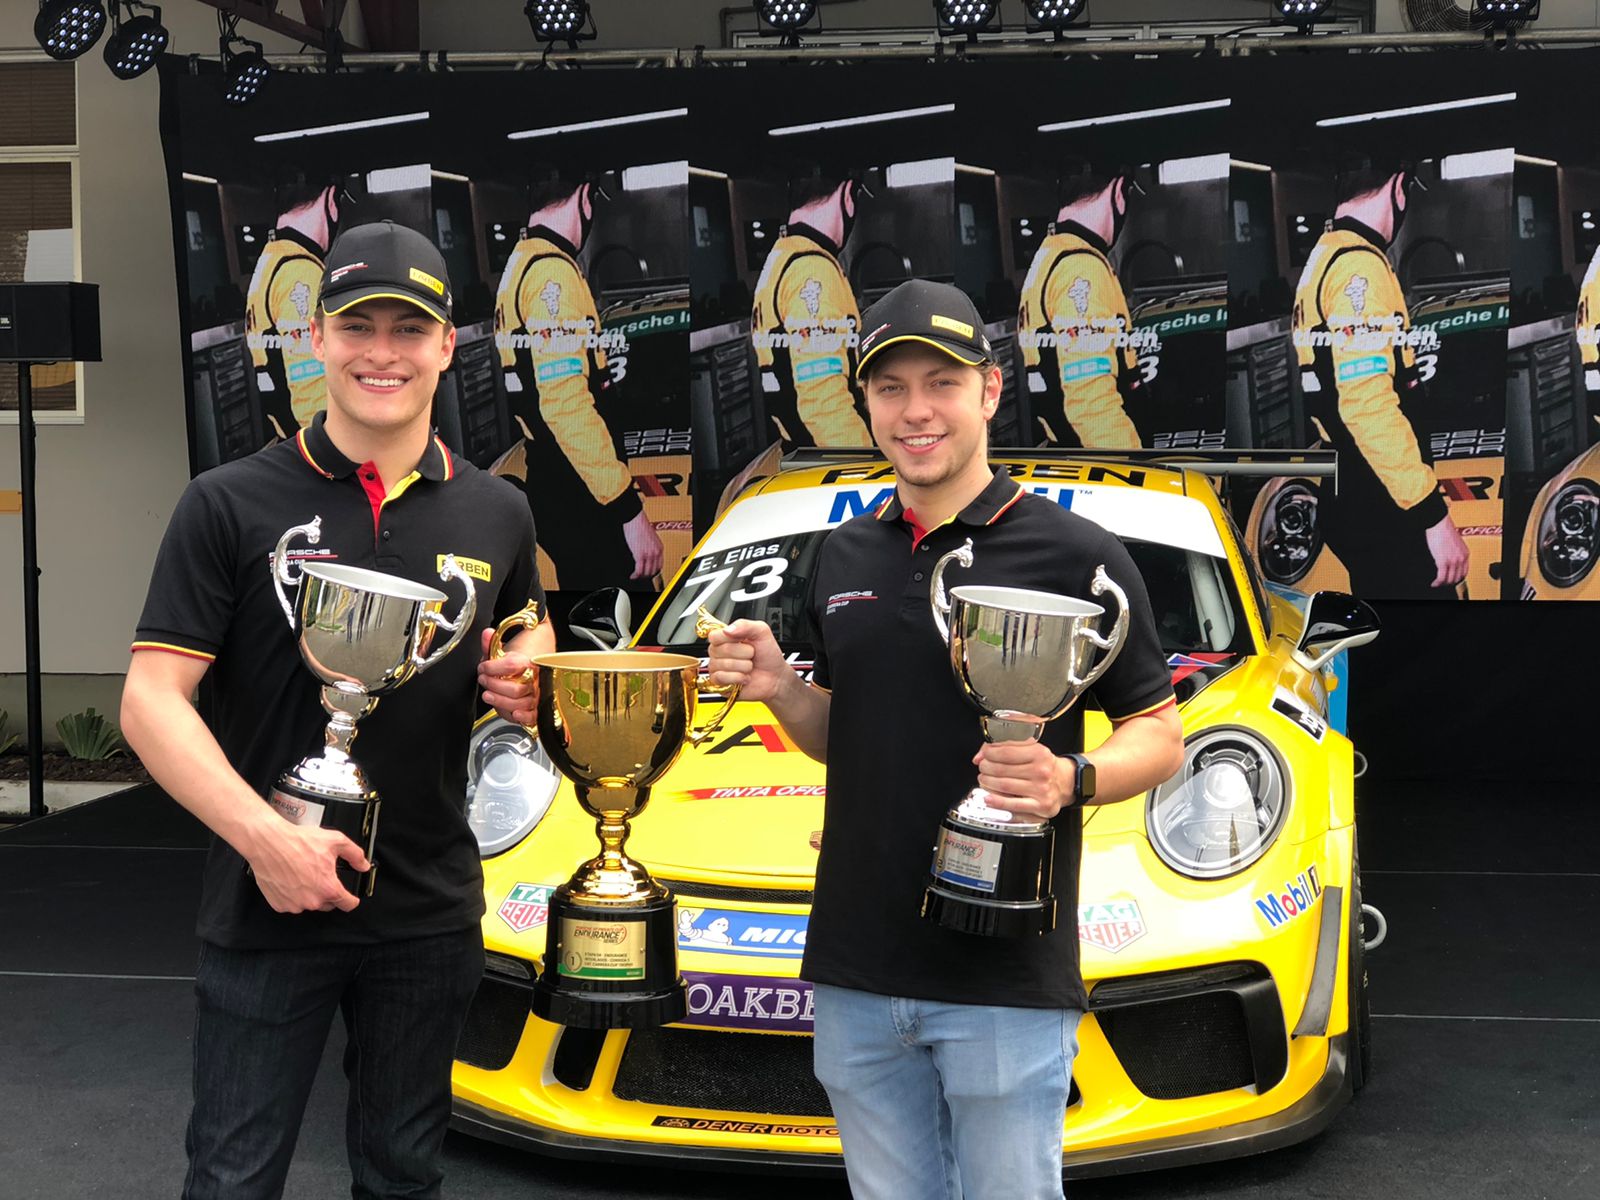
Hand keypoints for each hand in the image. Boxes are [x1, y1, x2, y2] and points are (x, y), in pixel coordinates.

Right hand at [245, 819, 369, 913]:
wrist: (268, 843)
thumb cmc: (298, 842)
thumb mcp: (335, 841)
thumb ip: (354, 854)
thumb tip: (363, 865)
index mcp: (328, 888)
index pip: (348, 904)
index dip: (352, 899)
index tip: (351, 898)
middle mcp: (312, 901)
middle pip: (328, 904)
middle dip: (328, 892)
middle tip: (321, 875)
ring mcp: (294, 905)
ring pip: (309, 904)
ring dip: (310, 894)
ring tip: (303, 874)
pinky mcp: (279, 904)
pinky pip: (292, 904)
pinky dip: (293, 895)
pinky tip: (291, 879)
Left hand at [478, 626, 538, 726]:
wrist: (539, 655)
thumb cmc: (521, 653)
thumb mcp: (502, 647)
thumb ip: (491, 643)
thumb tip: (486, 633)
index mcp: (528, 662)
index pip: (511, 666)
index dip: (492, 667)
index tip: (483, 667)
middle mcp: (535, 678)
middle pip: (516, 689)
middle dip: (494, 685)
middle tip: (483, 680)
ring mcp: (536, 693)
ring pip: (521, 703)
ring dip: (501, 701)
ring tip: (488, 695)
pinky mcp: (535, 705)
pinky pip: (533, 715)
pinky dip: (523, 717)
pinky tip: (514, 714)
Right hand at [622, 511, 664, 581]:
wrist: (635, 520)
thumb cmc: (641, 526)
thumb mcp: (650, 539)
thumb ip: (651, 548)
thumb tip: (647, 555)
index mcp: (660, 548)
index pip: (660, 565)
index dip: (654, 572)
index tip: (649, 573)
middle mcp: (656, 552)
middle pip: (654, 571)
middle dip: (647, 576)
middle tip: (641, 577)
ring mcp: (649, 554)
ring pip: (647, 572)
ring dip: (641, 576)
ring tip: (636, 576)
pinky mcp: (640, 555)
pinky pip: (639, 570)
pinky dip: (635, 575)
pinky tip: (632, 575)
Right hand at [706, 619, 790, 702]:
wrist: (776, 676)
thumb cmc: (768, 655)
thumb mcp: (762, 632)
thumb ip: (745, 625)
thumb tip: (727, 630)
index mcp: (725, 638)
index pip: (714, 636)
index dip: (730, 638)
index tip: (743, 640)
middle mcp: (719, 652)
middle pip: (720, 650)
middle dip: (744, 653)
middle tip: (751, 655)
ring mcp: (718, 668)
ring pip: (723, 665)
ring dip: (743, 667)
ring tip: (749, 667)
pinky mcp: (720, 683)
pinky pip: (721, 678)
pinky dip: (738, 677)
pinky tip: (745, 677)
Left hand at [973, 742, 1075, 820]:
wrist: (1066, 782)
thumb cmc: (1044, 766)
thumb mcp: (1029, 749)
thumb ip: (1004, 747)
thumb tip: (979, 756)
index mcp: (1039, 753)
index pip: (1005, 752)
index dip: (988, 753)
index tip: (983, 755)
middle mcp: (1041, 771)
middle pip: (1001, 769)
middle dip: (985, 768)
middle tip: (983, 769)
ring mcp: (1041, 790)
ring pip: (1003, 786)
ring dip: (987, 783)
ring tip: (984, 780)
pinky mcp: (1040, 806)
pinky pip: (1013, 805)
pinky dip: (997, 802)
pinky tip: (989, 798)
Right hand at [1425, 513, 1469, 588]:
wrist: (1439, 524)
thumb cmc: (1444, 530)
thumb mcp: (1455, 544)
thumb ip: (1455, 553)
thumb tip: (1449, 559)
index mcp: (1465, 554)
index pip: (1464, 572)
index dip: (1457, 578)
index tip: (1451, 579)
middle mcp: (1461, 558)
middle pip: (1457, 577)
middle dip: (1450, 582)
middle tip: (1443, 583)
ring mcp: (1453, 561)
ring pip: (1449, 579)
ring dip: (1443, 583)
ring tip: (1437, 583)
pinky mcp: (1443, 561)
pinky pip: (1441, 577)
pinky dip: (1437, 582)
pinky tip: (1434, 582)